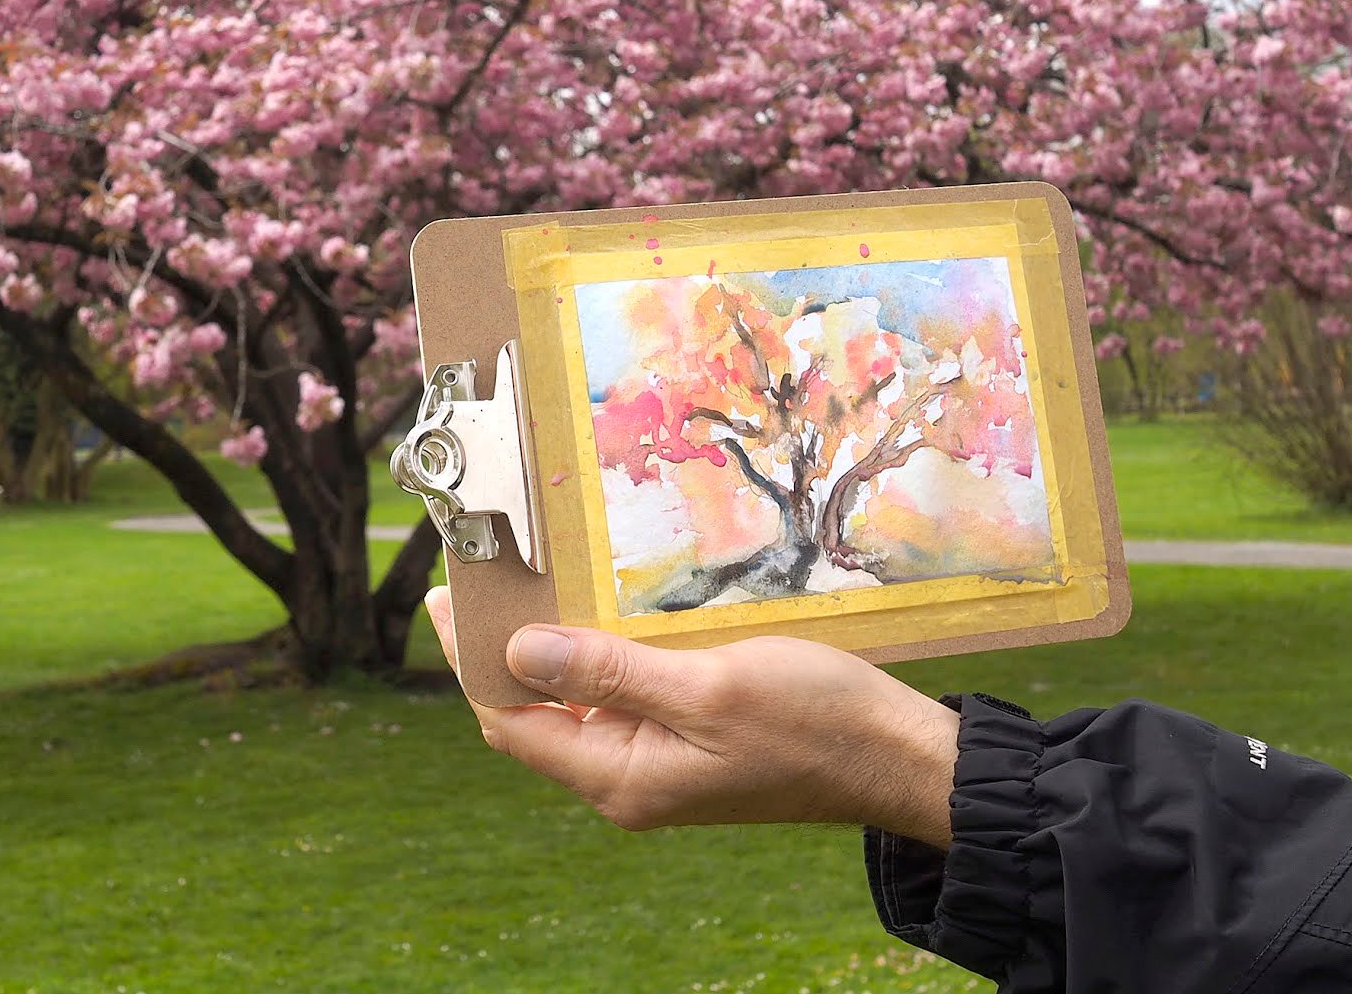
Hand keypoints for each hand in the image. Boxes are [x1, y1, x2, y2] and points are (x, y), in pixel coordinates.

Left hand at [424, 586, 958, 847]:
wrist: (901, 758)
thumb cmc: (815, 721)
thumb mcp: (706, 688)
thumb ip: (608, 671)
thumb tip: (517, 652)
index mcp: (621, 776)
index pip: (509, 719)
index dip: (472, 657)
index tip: (450, 594)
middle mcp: (627, 778)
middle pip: (533, 710)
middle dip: (501, 646)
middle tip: (483, 573)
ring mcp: (656, 762)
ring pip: (574, 699)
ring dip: (549, 643)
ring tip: (525, 578)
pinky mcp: (685, 740)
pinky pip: (617, 696)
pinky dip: (595, 651)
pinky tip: (593, 606)